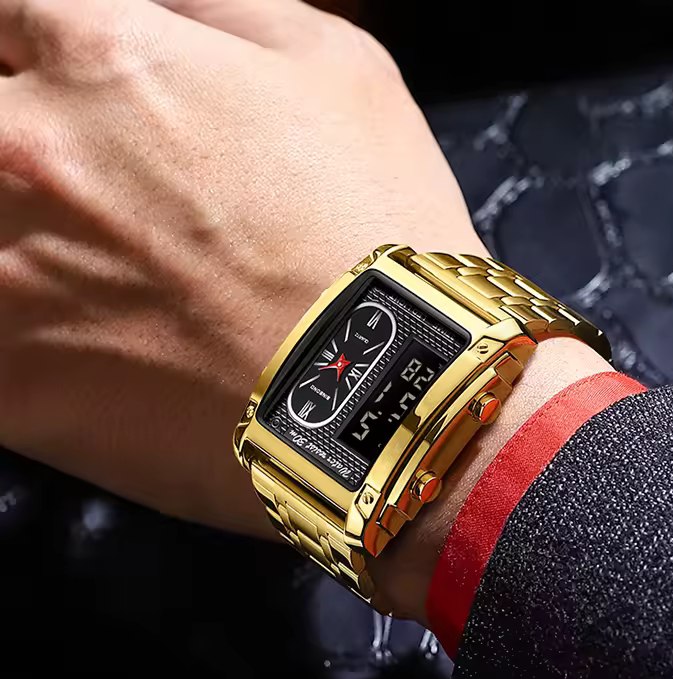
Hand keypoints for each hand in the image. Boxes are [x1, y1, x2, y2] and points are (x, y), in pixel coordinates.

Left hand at [0, 0, 483, 536]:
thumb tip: (158, 8)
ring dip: (18, 246)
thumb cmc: (377, 230)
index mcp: (105, 60)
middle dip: (24, 145)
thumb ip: (220, 11)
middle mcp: (28, 152)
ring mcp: (4, 273)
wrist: (386, 397)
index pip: (5, 15)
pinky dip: (17, 336)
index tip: (58, 87)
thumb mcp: (337, 70)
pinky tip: (81, 347)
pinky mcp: (11, 382)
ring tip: (103, 281)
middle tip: (99, 200)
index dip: (33, 52)